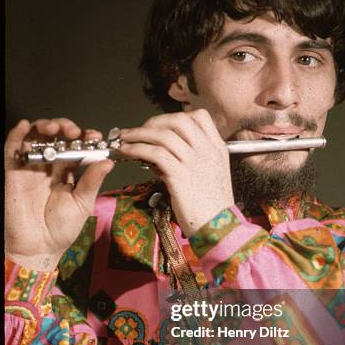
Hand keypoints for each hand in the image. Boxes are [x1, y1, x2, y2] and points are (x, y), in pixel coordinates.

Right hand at [5, 118, 114, 270]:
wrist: (39, 247)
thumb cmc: (60, 229)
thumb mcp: (83, 203)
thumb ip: (92, 181)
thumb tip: (107, 161)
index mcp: (66, 173)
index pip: (75, 147)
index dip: (84, 138)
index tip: (95, 137)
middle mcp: (48, 167)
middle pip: (56, 137)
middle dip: (66, 127)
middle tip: (76, 132)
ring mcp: (30, 168)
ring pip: (35, 137)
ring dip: (45, 126)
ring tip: (56, 127)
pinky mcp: (13, 172)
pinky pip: (12, 148)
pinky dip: (17, 134)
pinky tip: (25, 126)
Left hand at [118, 109, 234, 235]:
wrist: (219, 228)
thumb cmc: (212, 207)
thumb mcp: (209, 176)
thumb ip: (190, 161)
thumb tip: (160, 154)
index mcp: (217, 148)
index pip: (199, 117)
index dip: (176, 117)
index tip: (161, 125)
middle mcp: (207, 150)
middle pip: (179, 120)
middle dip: (154, 121)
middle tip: (139, 130)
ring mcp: (194, 162)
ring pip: (163, 135)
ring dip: (139, 134)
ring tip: (125, 139)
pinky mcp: (180, 175)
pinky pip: (155, 153)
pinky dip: (138, 149)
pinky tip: (127, 152)